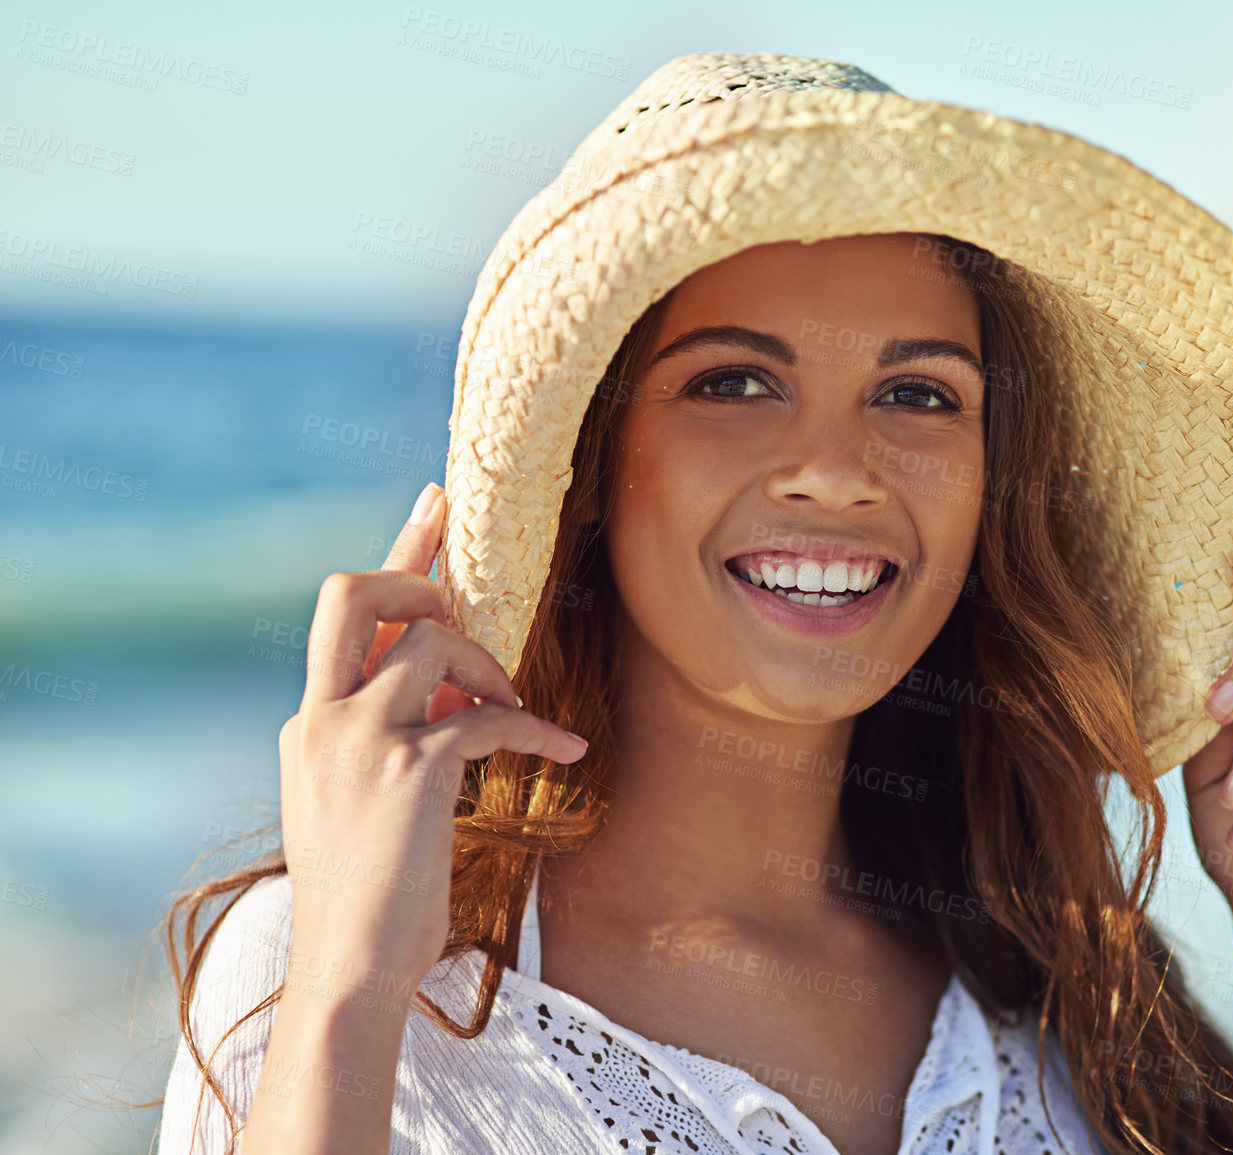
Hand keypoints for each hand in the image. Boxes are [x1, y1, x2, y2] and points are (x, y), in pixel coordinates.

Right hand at [277, 482, 588, 986]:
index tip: (439, 499)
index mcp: (310, 720)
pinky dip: (534, 729)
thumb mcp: (356, 800)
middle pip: (357, 591)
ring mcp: (362, 739)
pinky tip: (565, 751)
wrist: (350, 966)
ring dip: (489, 668)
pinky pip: (490, 716)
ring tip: (510, 713)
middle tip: (467, 615)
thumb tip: (454, 693)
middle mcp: (323, 716)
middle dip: (421, 579)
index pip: (345, 612)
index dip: (399, 548)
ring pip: (435, 643)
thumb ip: (388, 735)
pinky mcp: (411, 769)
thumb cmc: (367, 892)